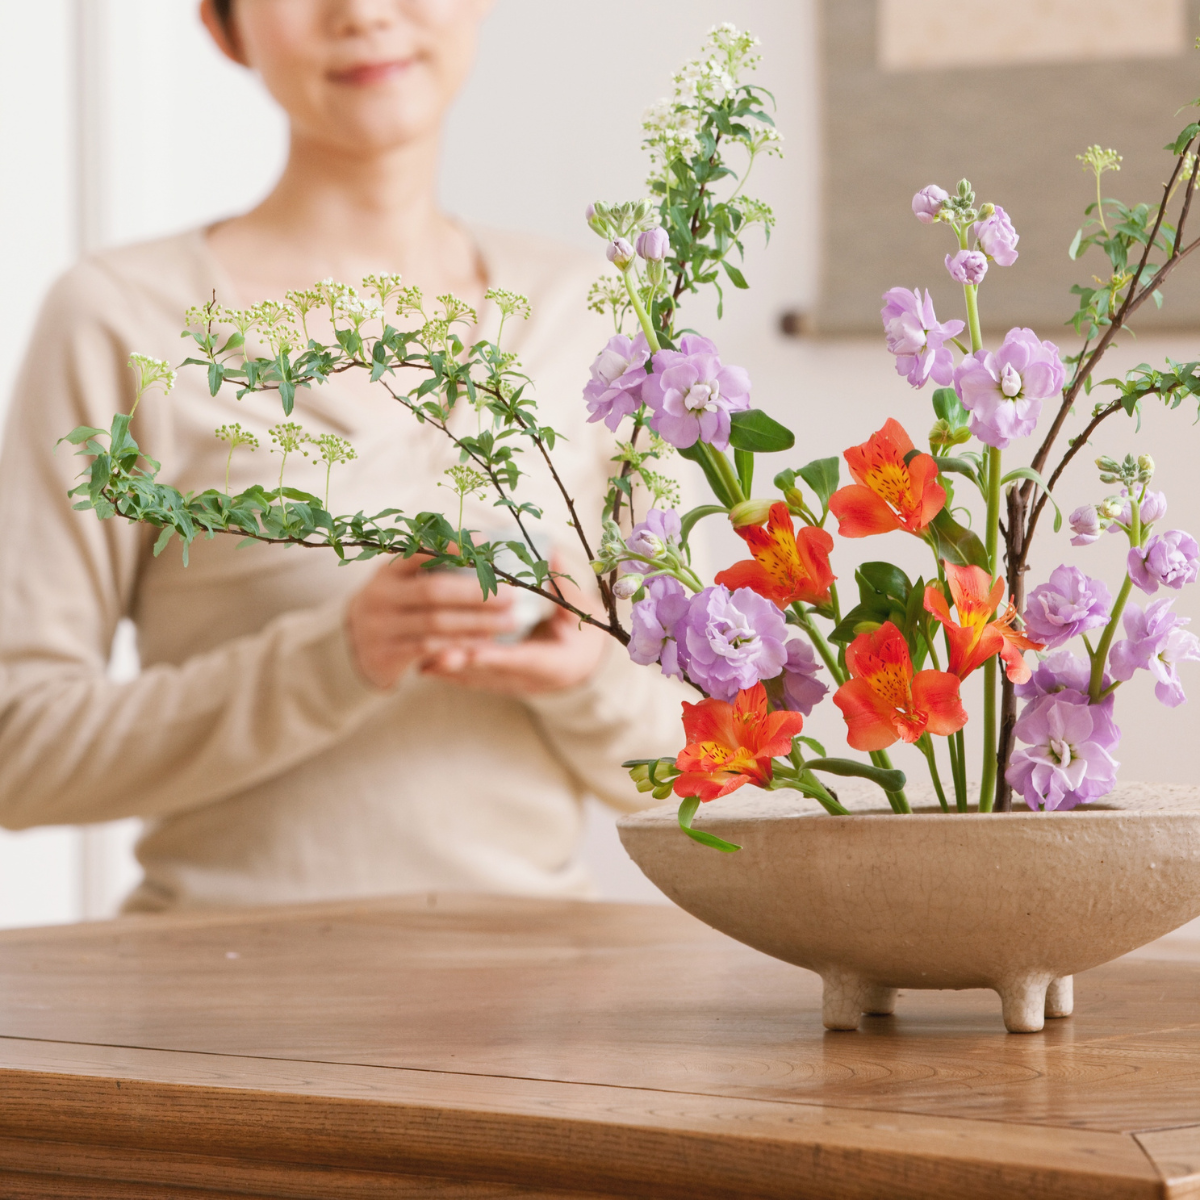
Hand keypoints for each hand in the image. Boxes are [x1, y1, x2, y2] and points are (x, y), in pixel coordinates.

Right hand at [345, 555, 515, 689]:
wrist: (355, 648)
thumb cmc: (397, 607)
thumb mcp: (403, 582)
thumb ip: (434, 567)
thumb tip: (483, 542)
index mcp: (388, 571)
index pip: (420, 552)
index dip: (452, 547)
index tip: (486, 544)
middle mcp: (381, 596)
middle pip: (434, 591)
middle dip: (476, 593)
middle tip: (510, 596)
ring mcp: (380, 626)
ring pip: (436, 623)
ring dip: (477, 623)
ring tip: (509, 623)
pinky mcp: (385, 655)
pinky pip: (428, 650)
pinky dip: (460, 646)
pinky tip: (485, 645)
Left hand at [420, 570, 607, 695]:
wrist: (582, 667)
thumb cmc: (581, 635)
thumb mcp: (581, 614)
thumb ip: (564, 588)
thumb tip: (550, 553)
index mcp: (554, 664)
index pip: (523, 660)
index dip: (497, 656)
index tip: (475, 651)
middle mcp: (529, 680)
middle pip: (492, 675)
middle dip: (464, 665)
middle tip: (437, 656)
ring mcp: (511, 685)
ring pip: (476, 680)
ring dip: (450, 671)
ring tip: (422, 661)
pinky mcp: (497, 684)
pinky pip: (470, 680)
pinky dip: (450, 673)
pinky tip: (424, 666)